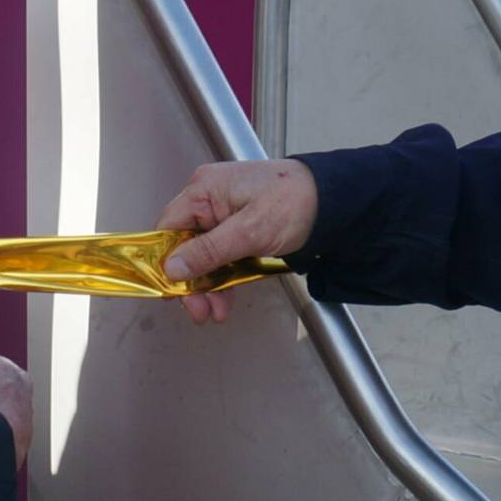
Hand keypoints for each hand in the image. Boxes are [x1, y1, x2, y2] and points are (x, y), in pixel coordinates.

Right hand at [156, 159, 317, 323]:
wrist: (334, 203)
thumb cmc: (295, 202)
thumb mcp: (249, 231)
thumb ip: (208, 251)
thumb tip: (172, 268)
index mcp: (204, 190)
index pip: (168, 228)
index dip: (166, 261)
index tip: (172, 290)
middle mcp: (209, 199)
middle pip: (184, 246)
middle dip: (191, 282)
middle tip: (199, 309)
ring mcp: (223, 214)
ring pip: (202, 256)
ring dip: (208, 286)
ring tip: (216, 311)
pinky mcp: (237, 229)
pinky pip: (220, 256)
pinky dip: (222, 278)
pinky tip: (225, 299)